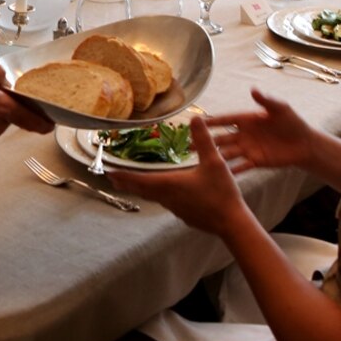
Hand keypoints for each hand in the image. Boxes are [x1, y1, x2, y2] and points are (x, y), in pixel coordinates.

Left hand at [109, 119, 252, 236]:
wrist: (231, 222)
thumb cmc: (221, 193)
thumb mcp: (214, 162)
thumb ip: (204, 140)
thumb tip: (196, 118)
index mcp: (169, 184)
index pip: (139, 179)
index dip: (123, 175)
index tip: (108, 172)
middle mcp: (167, 197)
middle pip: (141, 189)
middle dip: (126, 182)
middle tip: (112, 178)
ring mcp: (175, 208)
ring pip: (152, 197)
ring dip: (140, 189)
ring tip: (132, 184)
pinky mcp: (184, 214)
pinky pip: (165, 203)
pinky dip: (156, 195)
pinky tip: (163, 194)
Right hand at [202, 89, 316, 171]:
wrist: (304, 143)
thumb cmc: (292, 122)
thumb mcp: (280, 109)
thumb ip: (266, 101)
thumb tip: (254, 89)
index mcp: (247, 119)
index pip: (225, 120)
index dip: (211, 122)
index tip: (196, 122)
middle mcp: (243, 134)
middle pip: (221, 138)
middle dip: (205, 141)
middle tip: (189, 145)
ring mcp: (248, 148)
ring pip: (227, 153)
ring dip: (214, 157)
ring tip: (199, 162)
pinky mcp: (255, 161)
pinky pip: (241, 166)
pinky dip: (231, 170)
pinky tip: (220, 175)